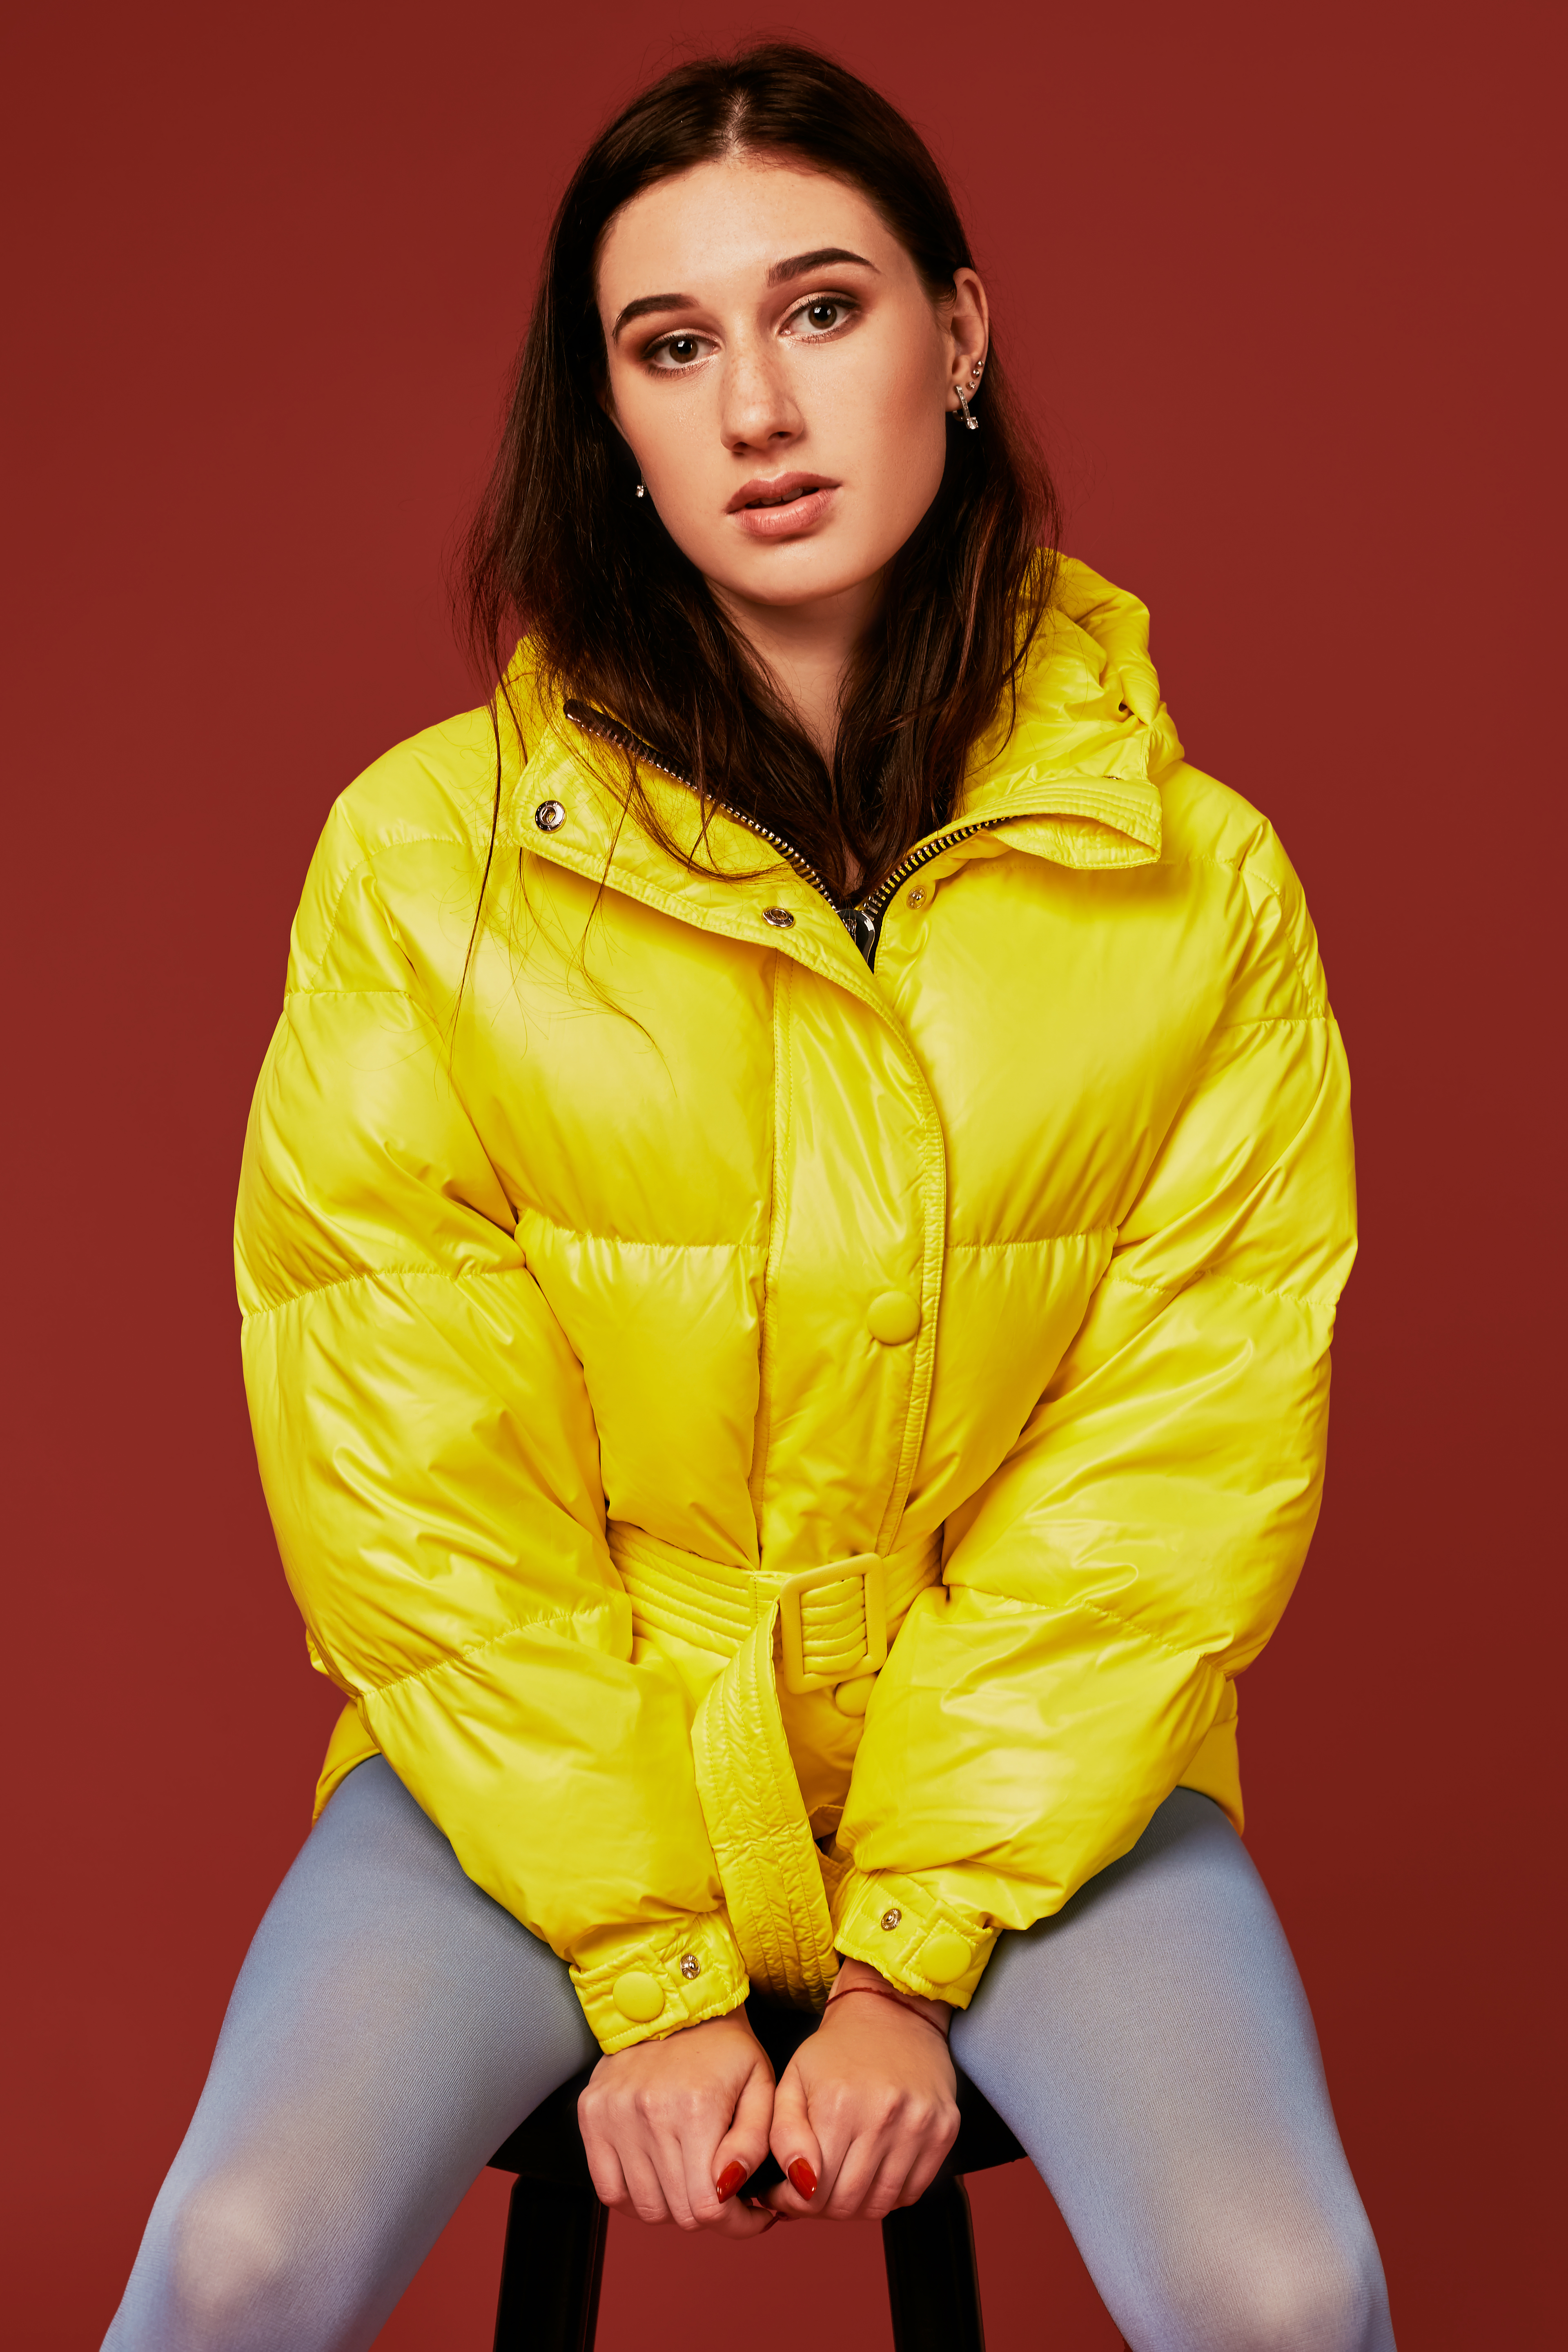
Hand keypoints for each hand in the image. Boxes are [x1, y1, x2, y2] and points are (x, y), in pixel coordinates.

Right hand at [577, 2008, 776, 2235]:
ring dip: (671, 2207)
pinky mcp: (591, 2115)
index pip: (708, 2208)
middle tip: (723, 2194)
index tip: (750, 2214)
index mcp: (696, 2108)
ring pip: (642, 2208)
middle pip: (675, 2214)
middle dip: (708, 2214)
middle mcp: (648, 2114)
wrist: (676, 2004)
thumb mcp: (761, 2087)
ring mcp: (613, 2116)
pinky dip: (633, 2197)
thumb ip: (754, 2144)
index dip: (736, 2225)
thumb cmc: (725, 2050)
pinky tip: (656, 2178)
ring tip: (691, 2180)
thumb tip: (730, 2189)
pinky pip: (607, 2189)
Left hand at [763, 1959, 959, 2220]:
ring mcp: (919, 2124)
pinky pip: (914, 2191)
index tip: (786, 2195)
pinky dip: (890, 2193)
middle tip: (814, 2192)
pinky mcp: (945, 2129)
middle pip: (848, 2203)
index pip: (813, 2191)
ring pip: (882, 2204)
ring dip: (857, 2205)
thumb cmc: (836, 2050)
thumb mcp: (792, 2080)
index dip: (794, 2203)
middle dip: (823, 2208)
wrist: (893, 2011)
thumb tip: (801, 2186)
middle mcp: (883, 2115)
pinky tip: (875, 2170)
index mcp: (838, 2103)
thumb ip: (784, 2135)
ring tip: (843, 2180)